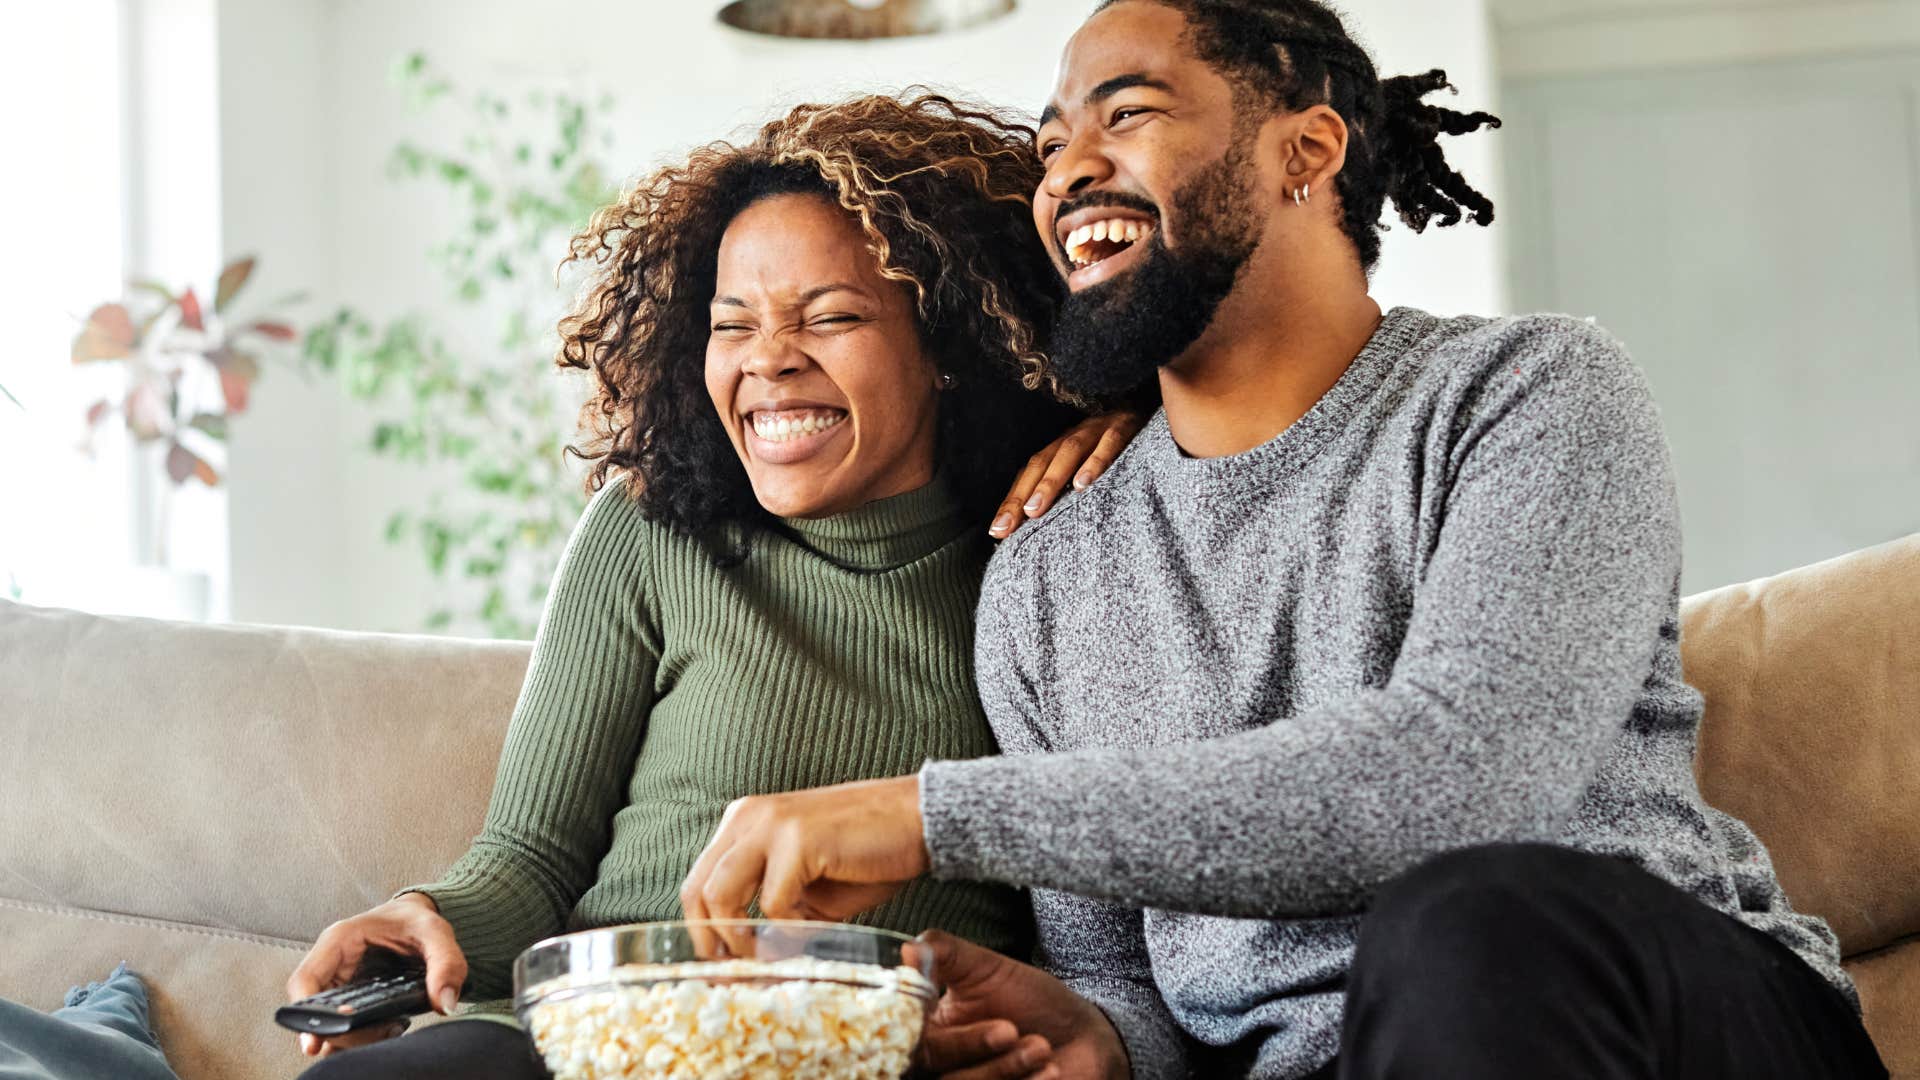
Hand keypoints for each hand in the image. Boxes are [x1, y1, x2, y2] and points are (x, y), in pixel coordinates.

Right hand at [285, 892, 465, 1058]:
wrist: (417, 918)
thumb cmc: (418, 920)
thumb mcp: (436, 932)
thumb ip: (446, 964)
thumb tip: (444, 1002)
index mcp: (340, 939)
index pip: (306, 979)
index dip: (305, 1011)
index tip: (320, 1038)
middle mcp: (332, 963)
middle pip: (313, 1009)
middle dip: (337, 1031)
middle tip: (374, 1035)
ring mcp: (339, 982)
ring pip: (328, 1021)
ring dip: (351, 1037)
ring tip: (390, 1029)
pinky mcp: (350, 998)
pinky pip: (344, 1025)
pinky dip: (361, 1036)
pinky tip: (389, 1030)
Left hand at [680, 776, 927, 943]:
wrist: (918, 819)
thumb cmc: (867, 855)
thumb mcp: (806, 886)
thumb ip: (771, 911)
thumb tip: (749, 961)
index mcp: (743, 823)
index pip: (697, 883)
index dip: (704, 932)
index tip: (724, 967)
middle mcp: (747, 816)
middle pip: (698, 891)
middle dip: (715, 942)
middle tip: (742, 972)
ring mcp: (770, 823)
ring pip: (722, 896)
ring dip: (746, 939)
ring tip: (776, 956)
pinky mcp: (798, 838)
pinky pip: (773, 902)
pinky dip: (789, 930)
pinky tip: (813, 931)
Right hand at [914, 930, 1127, 1079]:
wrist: (1080, 1032)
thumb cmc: (1027, 998)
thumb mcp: (985, 967)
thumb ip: (945, 953)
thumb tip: (909, 948)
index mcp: (928, 1033)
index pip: (908, 1039)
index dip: (919, 1032)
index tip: (938, 1008)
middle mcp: (940, 1069)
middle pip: (936, 1069)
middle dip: (972, 1047)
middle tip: (1009, 1030)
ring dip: (1006, 1068)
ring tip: (1041, 1046)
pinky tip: (1050, 1069)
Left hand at [990, 411, 1144, 538]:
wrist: (1165, 411)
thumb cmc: (1126, 454)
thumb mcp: (1095, 471)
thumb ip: (1072, 494)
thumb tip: (1043, 531)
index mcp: (1063, 447)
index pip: (1030, 473)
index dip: (1013, 500)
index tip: (997, 531)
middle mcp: (1076, 435)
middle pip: (1042, 462)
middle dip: (1023, 495)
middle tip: (1009, 525)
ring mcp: (1101, 428)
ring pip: (1069, 451)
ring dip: (1050, 480)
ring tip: (1036, 510)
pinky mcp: (1127, 426)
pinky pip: (1110, 443)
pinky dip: (1095, 462)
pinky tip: (1084, 484)